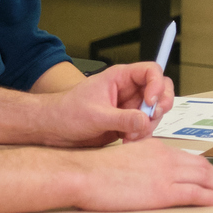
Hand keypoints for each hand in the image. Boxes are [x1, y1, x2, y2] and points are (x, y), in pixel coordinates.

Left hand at [37, 62, 173, 146]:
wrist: (53, 130)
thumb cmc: (67, 113)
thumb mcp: (96, 115)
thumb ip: (122, 118)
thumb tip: (145, 121)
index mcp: (120, 78)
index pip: (151, 72)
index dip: (157, 85)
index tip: (151, 102)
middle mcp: (128, 90)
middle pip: (159, 92)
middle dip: (158, 108)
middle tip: (149, 120)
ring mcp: (129, 107)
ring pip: (154, 113)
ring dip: (147, 126)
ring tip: (129, 136)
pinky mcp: (126, 123)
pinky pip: (144, 127)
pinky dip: (141, 135)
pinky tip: (126, 140)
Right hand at [71, 140, 212, 210]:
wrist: (86, 174)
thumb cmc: (96, 170)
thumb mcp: (126, 157)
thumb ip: (142, 162)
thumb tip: (147, 175)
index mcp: (155, 148)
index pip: (186, 156)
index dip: (202, 166)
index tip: (209, 173)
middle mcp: (165, 157)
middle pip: (199, 165)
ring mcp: (165, 174)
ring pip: (201, 178)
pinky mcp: (162, 192)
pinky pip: (193, 193)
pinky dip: (208, 197)